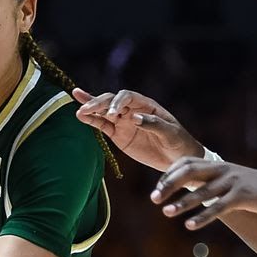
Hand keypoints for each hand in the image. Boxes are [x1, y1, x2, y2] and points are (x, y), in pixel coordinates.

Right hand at [71, 89, 202, 171]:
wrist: (178, 159)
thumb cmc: (178, 143)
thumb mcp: (170, 133)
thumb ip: (153, 124)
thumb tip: (134, 118)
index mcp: (146, 105)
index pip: (126, 97)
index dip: (117, 103)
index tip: (113, 115)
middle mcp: (132, 110)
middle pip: (111, 101)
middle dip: (98, 103)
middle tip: (85, 109)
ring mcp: (123, 122)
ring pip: (103, 111)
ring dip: (91, 108)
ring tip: (78, 108)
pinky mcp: (118, 135)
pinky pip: (103, 126)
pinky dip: (92, 121)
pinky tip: (81, 116)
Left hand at [152, 158, 256, 230]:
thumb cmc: (253, 187)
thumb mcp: (230, 180)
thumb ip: (211, 183)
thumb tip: (190, 191)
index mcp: (217, 165)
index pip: (186, 164)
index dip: (169, 176)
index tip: (157, 191)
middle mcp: (222, 170)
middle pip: (189, 171)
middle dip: (169, 185)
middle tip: (154, 199)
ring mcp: (232, 182)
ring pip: (203, 192)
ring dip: (183, 203)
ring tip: (167, 212)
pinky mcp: (243, 196)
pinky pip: (219, 207)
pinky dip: (203, 216)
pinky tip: (190, 225)